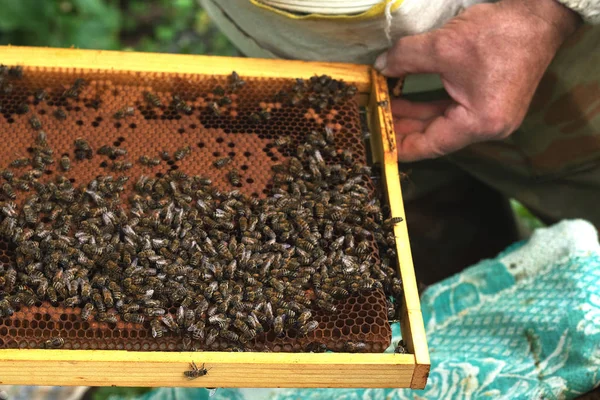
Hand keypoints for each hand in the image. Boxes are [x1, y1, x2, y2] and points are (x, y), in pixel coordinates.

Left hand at [374, 0, 580, 161]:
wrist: (540, 14)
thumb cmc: (498, 33)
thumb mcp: (443, 46)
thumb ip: (406, 59)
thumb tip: (380, 66)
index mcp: (479, 123)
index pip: (432, 144)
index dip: (401, 145)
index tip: (379, 144)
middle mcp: (488, 127)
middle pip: (436, 135)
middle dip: (403, 128)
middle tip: (375, 121)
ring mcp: (492, 116)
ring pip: (443, 122)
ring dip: (414, 115)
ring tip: (385, 108)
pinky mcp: (491, 102)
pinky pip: (454, 110)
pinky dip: (431, 106)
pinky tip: (407, 100)